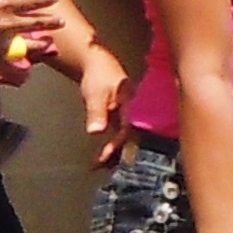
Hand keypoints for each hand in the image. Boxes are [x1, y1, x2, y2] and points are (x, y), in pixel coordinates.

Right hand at [0, 0, 56, 76]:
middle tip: (61, 21)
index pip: (31, 0)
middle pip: (36, 22)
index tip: (53, 0)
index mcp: (2, 3)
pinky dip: (19, 72)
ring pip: (30, 45)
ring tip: (49, 43)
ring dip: (42, 43)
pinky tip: (27, 74)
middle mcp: (7, 23)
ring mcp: (1, 43)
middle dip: (51, 21)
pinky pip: (10, 68)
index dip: (44, 0)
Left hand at [74, 38, 131, 155]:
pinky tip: (105, 154)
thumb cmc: (98, 76)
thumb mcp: (95, 93)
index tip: (103, 158)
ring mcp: (132, 116)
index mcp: (133, 107)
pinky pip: (123, 135)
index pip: (128, 132)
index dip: (116, 147)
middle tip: (104, 169)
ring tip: (103, 166)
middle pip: (133, 139)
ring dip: (117, 153)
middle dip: (120, 156)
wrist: (99, 63)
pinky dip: (115, 145)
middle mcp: (136, 114)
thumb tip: (96, 132)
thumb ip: (96, 112)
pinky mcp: (125, 118)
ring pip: (129, 139)